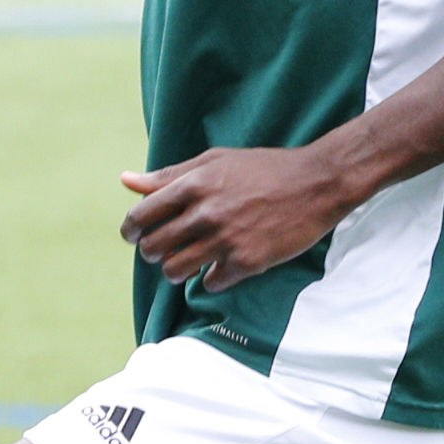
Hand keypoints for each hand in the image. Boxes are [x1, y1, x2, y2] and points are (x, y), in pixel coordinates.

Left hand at [119, 145, 356, 289]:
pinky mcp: (247, 262)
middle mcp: (205, 213)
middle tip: (163, 250)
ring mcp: (226, 240)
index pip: (141, 216)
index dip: (131, 230)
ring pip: (176, 271)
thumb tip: (126, 181)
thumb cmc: (264, 169)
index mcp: (194, 185)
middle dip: (152, 252)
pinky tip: (222, 265)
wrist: (316, 184)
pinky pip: (210, 282)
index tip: (134, 236)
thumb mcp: (215, 161)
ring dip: (176, 270)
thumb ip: (170, 175)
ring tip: (188, 262)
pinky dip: (212, 278)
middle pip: (154, 247)